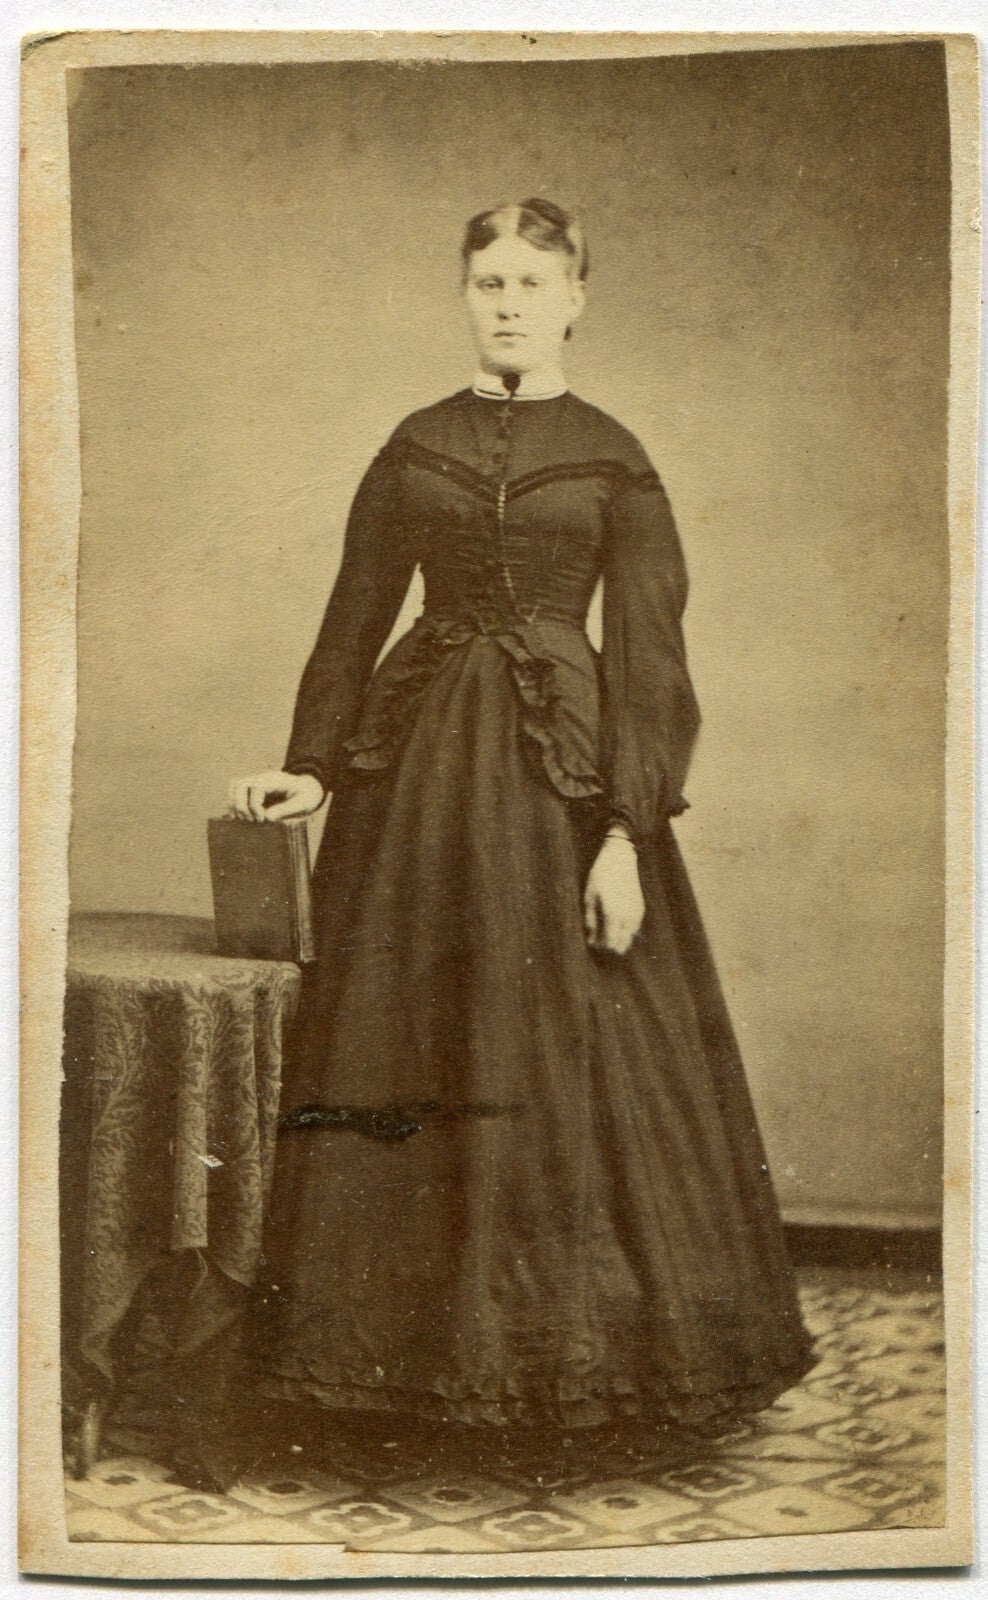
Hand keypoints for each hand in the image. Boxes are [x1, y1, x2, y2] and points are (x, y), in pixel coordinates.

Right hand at [227, 769, 325, 822]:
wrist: (307, 789)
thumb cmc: (306, 796)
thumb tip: (267, 817)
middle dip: (240, 805)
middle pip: (239, 784)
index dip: (254, 805)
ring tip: (246, 820)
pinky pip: (235, 793)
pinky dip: (235, 805)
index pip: (256, 788)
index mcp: (275, 780)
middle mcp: (262, 778)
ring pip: (234, 787)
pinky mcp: (251, 791)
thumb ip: (287, 809)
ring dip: (235, 805)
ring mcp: (255, 782)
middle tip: (252, 820)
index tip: (262, 819)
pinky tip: (243, 818)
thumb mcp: (303, 803)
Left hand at [583, 837, 644, 954]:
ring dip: (621, 939)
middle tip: (601, 944)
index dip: (601, 946)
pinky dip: (628, 931)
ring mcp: (636, 912)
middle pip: (622, 942)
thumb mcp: (590, 896)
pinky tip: (621, 928)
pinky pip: (636, 926)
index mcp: (612, 914)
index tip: (593, 944)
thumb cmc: (601, 876)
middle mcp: (627, 916)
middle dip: (611, 945)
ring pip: (631, 936)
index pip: (610, 941)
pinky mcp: (641, 907)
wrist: (620, 859)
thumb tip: (591, 938)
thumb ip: (591, 919)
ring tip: (610, 938)